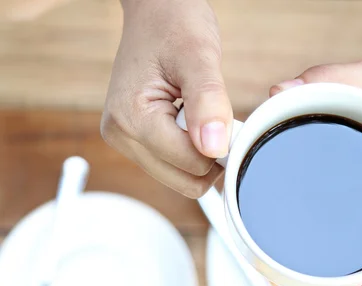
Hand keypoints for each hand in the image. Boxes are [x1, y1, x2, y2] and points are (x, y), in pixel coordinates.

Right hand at [101, 0, 231, 197]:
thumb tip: (213, 148)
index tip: (228, 118)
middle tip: (214, 115)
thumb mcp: (199, 56)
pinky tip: (192, 121)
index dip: (220, 147)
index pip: (190, 165)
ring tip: (201, 114)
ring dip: (201, 154)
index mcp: (131, 118)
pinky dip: (192, 151)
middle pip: (184, 181)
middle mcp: (121, 135)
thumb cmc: (175, 25)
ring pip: (180, 178)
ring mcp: (126, 141)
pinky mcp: (136, 141)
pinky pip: (175, 166)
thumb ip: (208, 101)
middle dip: (209, 155)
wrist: (156, 12)